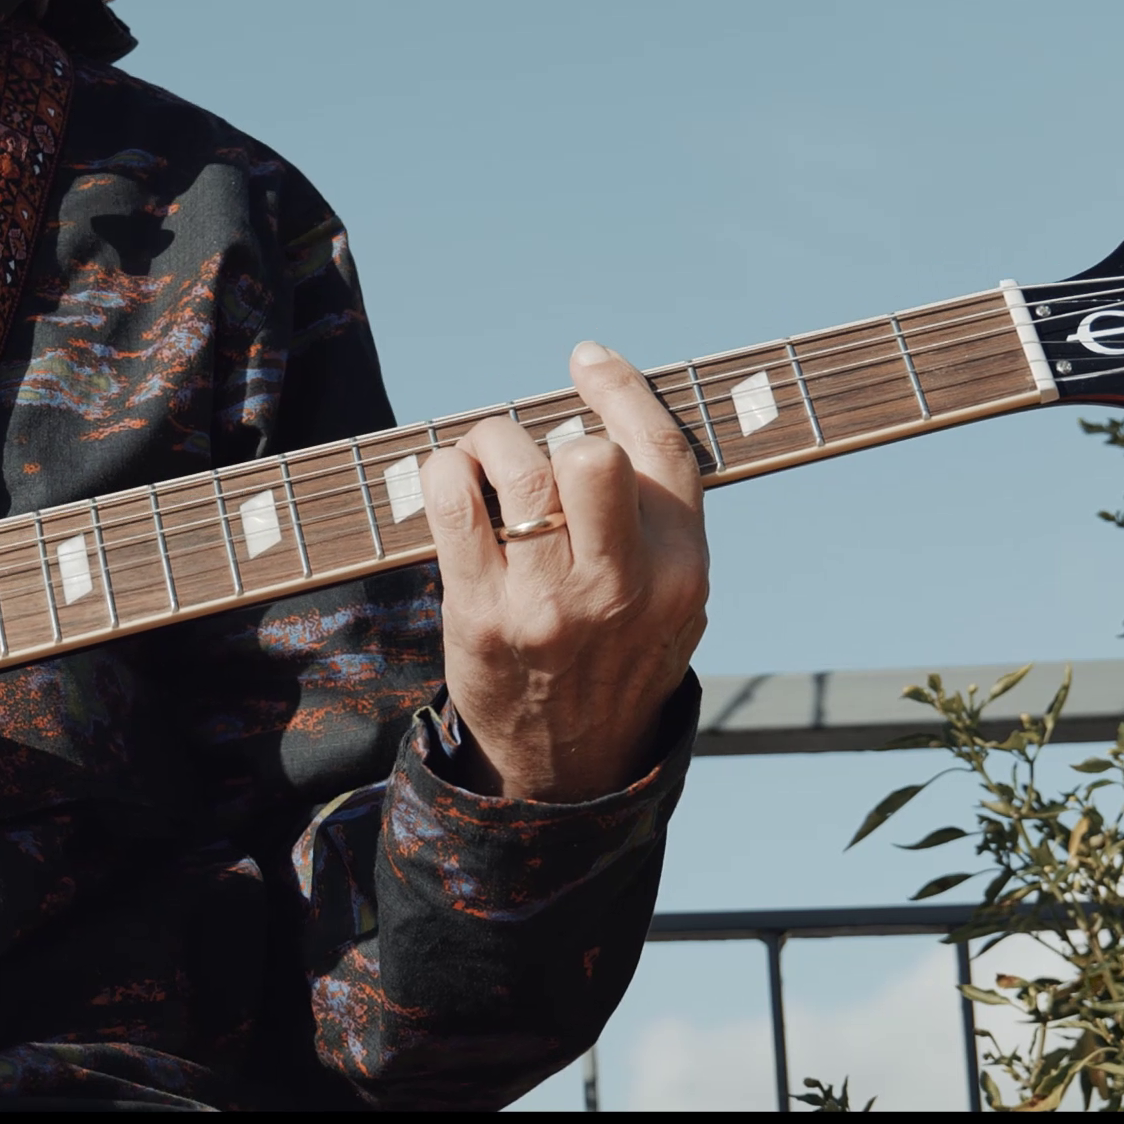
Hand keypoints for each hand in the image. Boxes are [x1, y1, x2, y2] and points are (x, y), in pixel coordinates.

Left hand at [424, 342, 711, 804]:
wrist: (570, 763)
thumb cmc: (618, 657)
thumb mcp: (674, 599)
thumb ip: (661, 520)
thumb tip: (611, 409)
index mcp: (680, 569)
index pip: (660, 450)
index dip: (622, 388)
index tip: (587, 360)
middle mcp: (620, 585)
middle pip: (592, 459)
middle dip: (552, 429)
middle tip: (526, 444)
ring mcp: (548, 604)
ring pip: (519, 472)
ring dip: (489, 441)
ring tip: (481, 459)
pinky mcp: (483, 617)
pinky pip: (453, 507)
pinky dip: (443, 472)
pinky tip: (449, 481)